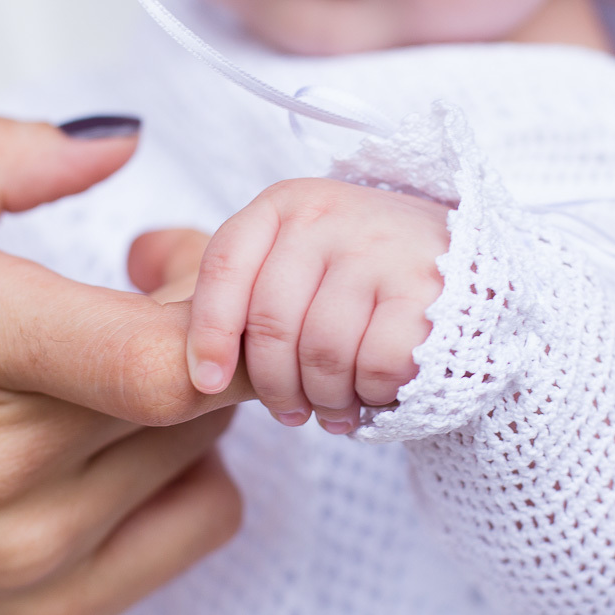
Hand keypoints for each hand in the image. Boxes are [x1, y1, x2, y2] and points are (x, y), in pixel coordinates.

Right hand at [0, 117, 249, 614]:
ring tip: (110, 371)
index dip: (204, 288)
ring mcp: (40, 554)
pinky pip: (202, 521)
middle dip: (197, 319)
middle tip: (139, 294)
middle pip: (201, 384)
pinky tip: (124, 449)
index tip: (163, 262)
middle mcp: (10, 465)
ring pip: (208, 444)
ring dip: (187, 392)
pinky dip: (189, 470)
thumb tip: (113, 145)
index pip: (162, 347)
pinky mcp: (60, 613)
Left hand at [185, 178, 448, 432]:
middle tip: (290, 410)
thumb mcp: (297, 253)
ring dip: (322, 397)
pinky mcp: (431, 293)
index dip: (207, 333)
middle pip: (271, 323)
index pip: (225, 266)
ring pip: (321, 352)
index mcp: (290, 204)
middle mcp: (335, 215)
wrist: (474, 279)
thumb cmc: (367, 280)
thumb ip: (233, 269)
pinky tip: (370, 399)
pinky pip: (374, 366)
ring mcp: (386, 250)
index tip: (202, 381)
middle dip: (274, 383)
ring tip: (332, 407)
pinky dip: (367, 396)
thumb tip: (140, 257)